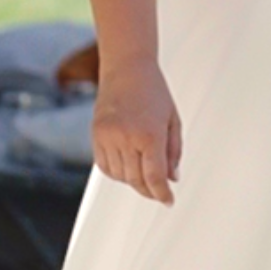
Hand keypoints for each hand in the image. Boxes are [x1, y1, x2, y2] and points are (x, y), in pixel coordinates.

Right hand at [92, 61, 181, 204]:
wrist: (126, 68)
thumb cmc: (154, 91)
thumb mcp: (172, 120)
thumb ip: (173, 151)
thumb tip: (172, 178)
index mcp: (150, 134)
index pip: (155, 177)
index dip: (162, 194)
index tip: (168, 201)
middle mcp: (126, 137)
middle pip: (137, 180)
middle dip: (149, 190)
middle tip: (159, 192)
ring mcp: (108, 137)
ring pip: (120, 176)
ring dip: (133, 181)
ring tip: (144, 174)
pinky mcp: (96, 135)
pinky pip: (105, 166)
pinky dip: (117, 172)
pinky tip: (128, 166)